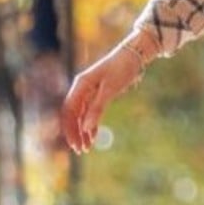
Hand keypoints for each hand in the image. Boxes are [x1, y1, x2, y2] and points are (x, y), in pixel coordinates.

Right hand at [61, 37, 154, 153]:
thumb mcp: (110, 90)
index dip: (70, 129)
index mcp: (81, 85)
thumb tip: (86, 128)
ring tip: (86, 147)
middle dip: (75, 133)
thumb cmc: (122, 69)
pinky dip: (90, 124)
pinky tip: (92, 136)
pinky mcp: (98, 93)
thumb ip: (97, 108)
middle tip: (81, 150)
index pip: (69, 111)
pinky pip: (89, 111)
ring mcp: (89, 90)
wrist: (134, 54)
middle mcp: (81, 88)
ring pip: (81, 115)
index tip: (75, 144)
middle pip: (73, 115)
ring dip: (82, 131)